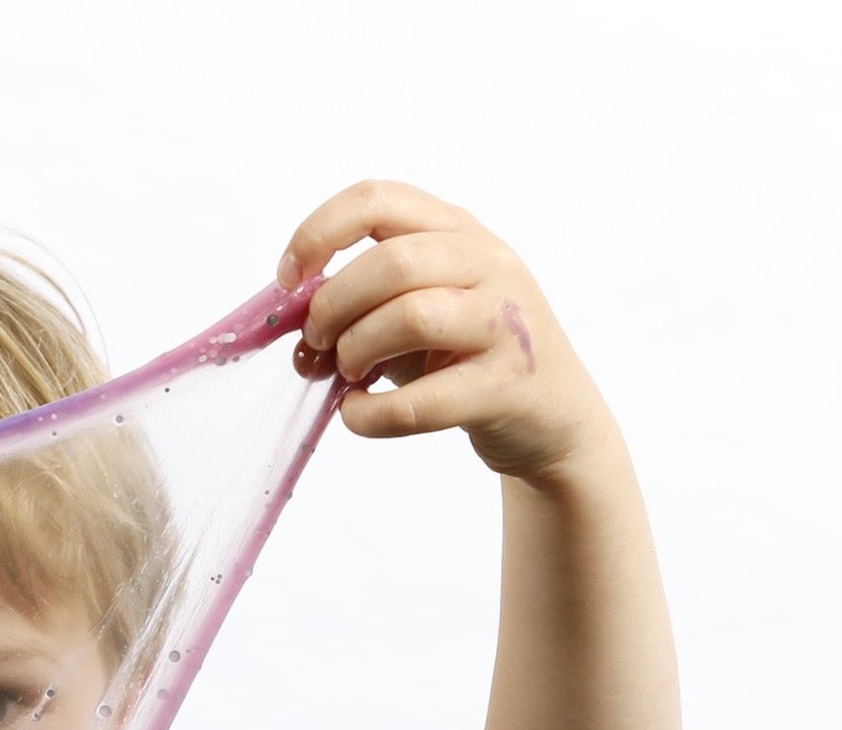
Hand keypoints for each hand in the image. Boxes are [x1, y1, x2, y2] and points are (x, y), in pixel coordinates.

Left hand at [280, 181, 613, 483]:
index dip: (318, 232)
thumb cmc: (470, 358)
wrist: (552, 418)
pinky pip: (422, 401)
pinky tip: (359, 414)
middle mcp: (489, 263)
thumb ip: (362, 306)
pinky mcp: (506, 386)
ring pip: (411, 316)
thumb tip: (296, 332)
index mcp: (458, 231)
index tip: (289, 278)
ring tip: (349, 374)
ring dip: (357, 350)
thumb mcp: (421, 311)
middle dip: (334, 305)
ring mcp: (505, 322)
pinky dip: (372, 414)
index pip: (378, 199)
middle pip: (391, 262)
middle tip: (319, 341)